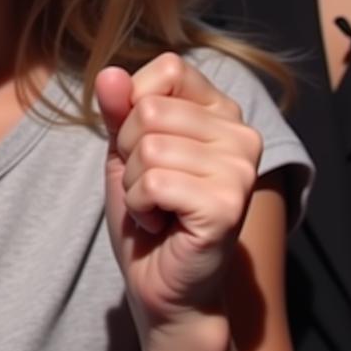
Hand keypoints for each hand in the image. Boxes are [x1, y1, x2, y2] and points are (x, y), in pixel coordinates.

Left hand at [95, 52, 261, 335]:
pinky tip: (162, 223)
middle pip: (150, 108)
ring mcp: (241, 169)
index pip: (169, 68)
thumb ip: (117, 107)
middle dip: (130, 151)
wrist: (161, 282)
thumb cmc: (147, 209)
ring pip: (149, 146)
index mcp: (222, 110)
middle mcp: (241, 133)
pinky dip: (141, 206)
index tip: (146, 146)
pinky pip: (154, 182)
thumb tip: (108, 72)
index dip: (134, 105)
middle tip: (152, 185)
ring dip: (135, 183)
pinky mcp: (227, 204)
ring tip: (158, 206)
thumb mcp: (124, 147)